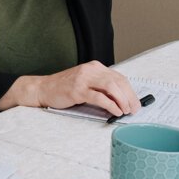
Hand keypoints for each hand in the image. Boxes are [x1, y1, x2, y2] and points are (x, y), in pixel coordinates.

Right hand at [8, 60, 138, 117]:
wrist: (42, 89)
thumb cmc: (63, 89)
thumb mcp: (84, 83)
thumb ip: (100, 87)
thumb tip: (120, 100)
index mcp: (95, 67)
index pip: (119, 77)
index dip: (130, 91)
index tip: (136, 102)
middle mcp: (91, 70)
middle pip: (118, 82)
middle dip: (130, 97)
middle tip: (134, 109)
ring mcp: (84, 79)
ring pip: (112, 87)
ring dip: (123, 101)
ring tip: (126, 111)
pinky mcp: (78, 90)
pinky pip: (100, 97)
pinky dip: (111, 105)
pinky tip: (116, 111)